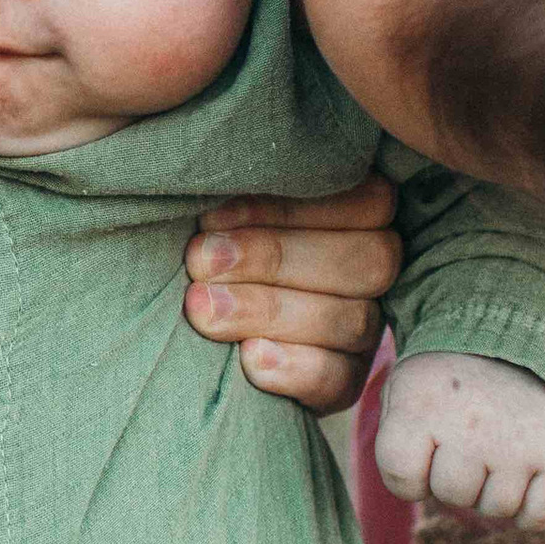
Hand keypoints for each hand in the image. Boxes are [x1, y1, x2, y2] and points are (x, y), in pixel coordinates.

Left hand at [182, 181, 397, 411]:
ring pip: (351, 320)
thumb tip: (221, 159)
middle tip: (200, 261)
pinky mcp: (343, 384)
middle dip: (274, 257)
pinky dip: (293, 367)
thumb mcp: (221, 207)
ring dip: (270, 310)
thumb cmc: (203, 244)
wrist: (170, 319)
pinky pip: (338, 379)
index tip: (213, 217)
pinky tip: (249, 357)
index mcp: (360, 211)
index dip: (290, 208)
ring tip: (204, 308)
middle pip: (367, 261)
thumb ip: (237, 183)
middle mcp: (375, 269)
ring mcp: (365, 330)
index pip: (369, 200)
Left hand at [374, 353, 544, 526]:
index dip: (408, 476)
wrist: (513, 344)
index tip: (421, 451)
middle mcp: (470, 424)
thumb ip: (395, 439)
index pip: (401, 475)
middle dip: (454, 480)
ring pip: (495, 508)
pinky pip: (541, 514)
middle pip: (451, 494)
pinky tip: (524, 480)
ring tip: (496, 450)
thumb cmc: (448, 385)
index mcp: (421, 405)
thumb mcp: (404, 391)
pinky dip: (532, 510)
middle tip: (466, 443)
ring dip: (493, 490)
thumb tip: (411, 488)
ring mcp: (517, 442)